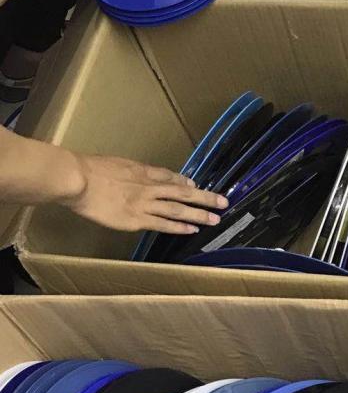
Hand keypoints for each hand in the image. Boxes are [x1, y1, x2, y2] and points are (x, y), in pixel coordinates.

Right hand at [62, 155, 228, 233]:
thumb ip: (133, 170)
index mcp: (143, 171)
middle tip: (223, 201)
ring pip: (178, 209)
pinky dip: (179, 226)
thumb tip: (146, 173)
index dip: (185, 182)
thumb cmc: (90, 170)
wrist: (78, 180)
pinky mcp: (136, 220)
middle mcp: (149, 187)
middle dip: (205, 197)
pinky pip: (163, 224)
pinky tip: (192, 229)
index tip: (197, 186)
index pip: (170, 177)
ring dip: (199, 214)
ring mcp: (145, 204)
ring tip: (216, 219)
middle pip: (183, 192)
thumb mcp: (117, 163)